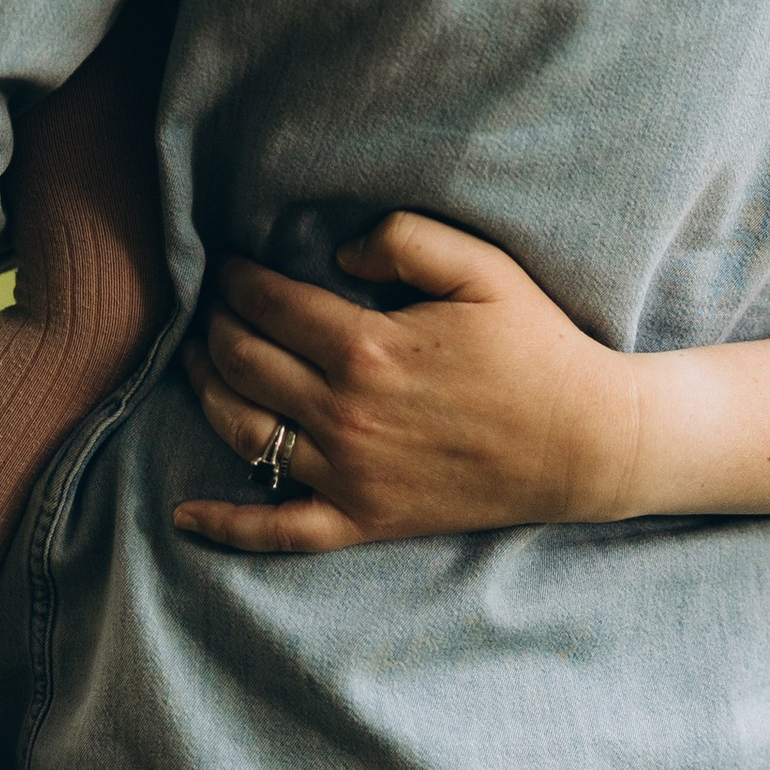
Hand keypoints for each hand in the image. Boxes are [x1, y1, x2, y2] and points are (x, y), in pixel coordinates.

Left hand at [174, 213, 646, 558]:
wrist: (584, 442)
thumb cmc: (536, 347)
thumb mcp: (482, 268)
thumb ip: (405, 238)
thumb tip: (336, 249)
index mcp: (367, 347)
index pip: (268, 305)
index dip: (235, 279)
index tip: (225, 263)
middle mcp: (345, 414)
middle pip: (241, 363)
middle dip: (212, 325)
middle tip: (207, 304)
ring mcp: (350, 475)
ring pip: (243, 434)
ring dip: (204, 393)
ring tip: (195, 362)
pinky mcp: (364, 521)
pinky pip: (279, 531)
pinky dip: (226, 527)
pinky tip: (185, 515)